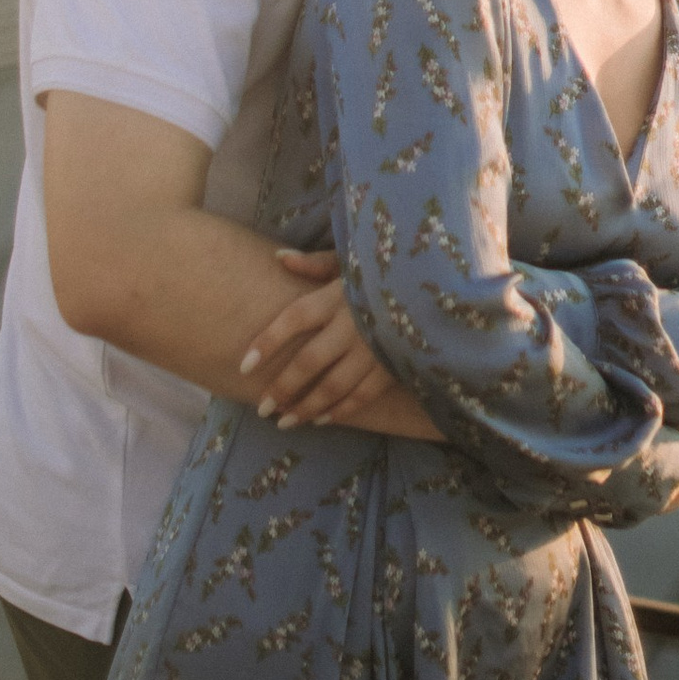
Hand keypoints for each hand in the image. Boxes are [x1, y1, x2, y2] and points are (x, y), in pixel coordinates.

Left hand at [239, 249, 434, 435]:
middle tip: (262, 408)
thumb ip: (315, 263)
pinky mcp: (393, 365)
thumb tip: (279, 258)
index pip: (293, 319)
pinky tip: (321, 419)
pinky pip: (362, 395)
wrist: (434, 283)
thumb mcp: (350, 260)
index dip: (267, 343)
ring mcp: (373, 348)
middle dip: (283, 388)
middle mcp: (352, 323)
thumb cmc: (383, 270)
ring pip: (333, 385)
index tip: (245, 366)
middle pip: (309, 361)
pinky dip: (340, 410)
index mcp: (336, 295)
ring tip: (285, 421)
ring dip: (307, 407)